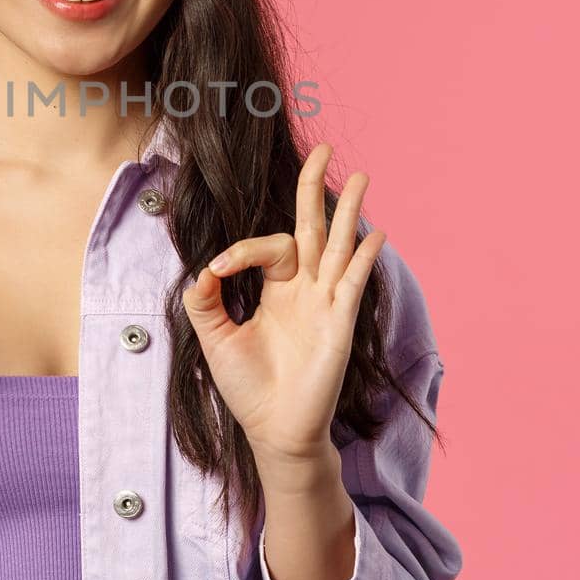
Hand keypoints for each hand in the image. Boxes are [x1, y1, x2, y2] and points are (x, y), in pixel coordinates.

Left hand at [180, 142, 384, 468]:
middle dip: (315, 188)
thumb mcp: (214, 337)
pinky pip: (353, 282)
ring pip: (338, 244)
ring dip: (349, 210)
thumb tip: (205, 267)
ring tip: (361, 176)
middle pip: (311, 226)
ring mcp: (326, 303)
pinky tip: (375, 233)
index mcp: (276, 289)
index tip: (219, 269)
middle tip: (322, 149)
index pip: (268, 246)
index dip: (241, 249)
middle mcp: (304, 289)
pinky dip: (363, 257)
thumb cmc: (247, 387)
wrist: (273, 430)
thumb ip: (206, 300)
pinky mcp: (339, 322)